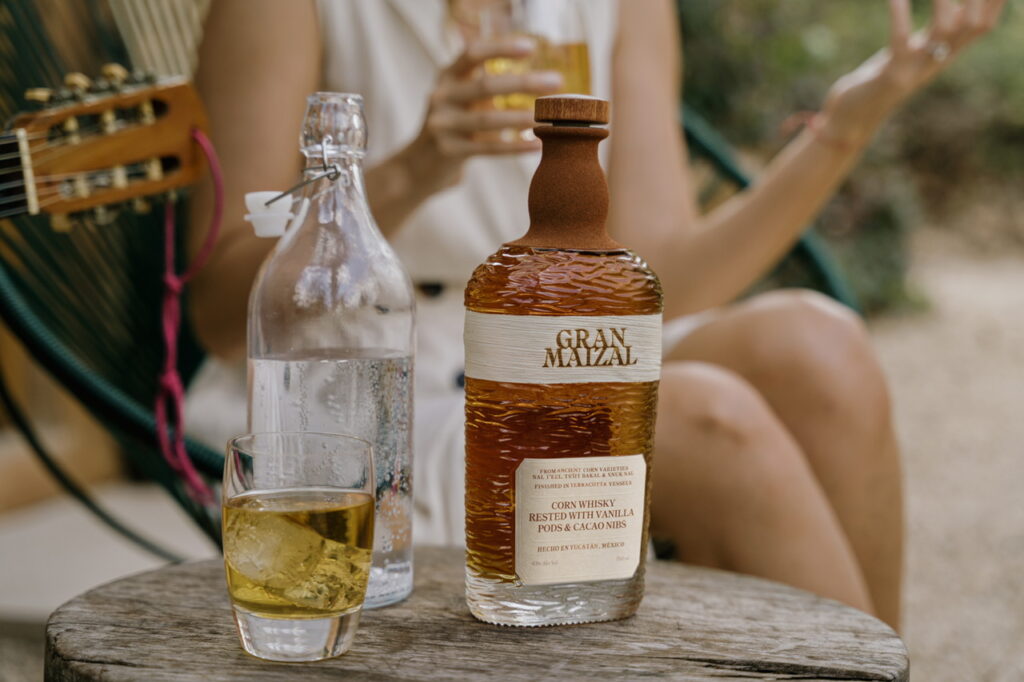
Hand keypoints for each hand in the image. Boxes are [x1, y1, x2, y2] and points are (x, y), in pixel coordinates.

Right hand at [413, 37, 563, 187]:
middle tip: (556, 81)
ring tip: (548, 117)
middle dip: (523, 83)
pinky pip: (488, 148)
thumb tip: (535, 79)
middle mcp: (441, 96)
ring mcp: (441, 125)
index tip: (530, 48)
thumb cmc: (453, 127)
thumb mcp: (462, 100)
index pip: (472, 53)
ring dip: (521, 117)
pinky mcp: (448, 151)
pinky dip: (514, 146)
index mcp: (447, 77)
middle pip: (484, 86)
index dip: (500, 48)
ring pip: (487, 120)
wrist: (417, 167)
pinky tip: (537, 144)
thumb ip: (486, 87)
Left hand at [820, 0, 1007, 145]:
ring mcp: (916, 69)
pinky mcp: (891, 75)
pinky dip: (900, 16)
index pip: (983, 24)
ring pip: (944, 30)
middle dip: (977, 0)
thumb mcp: (914, 53)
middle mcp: (938, 61)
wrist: (852, 120)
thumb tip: (955, 6)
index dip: (993, 2)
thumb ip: (934, 33)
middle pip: (975, 25)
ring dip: (943, 2)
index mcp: (946, 54)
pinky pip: (900, 41)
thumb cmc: (881, 80)